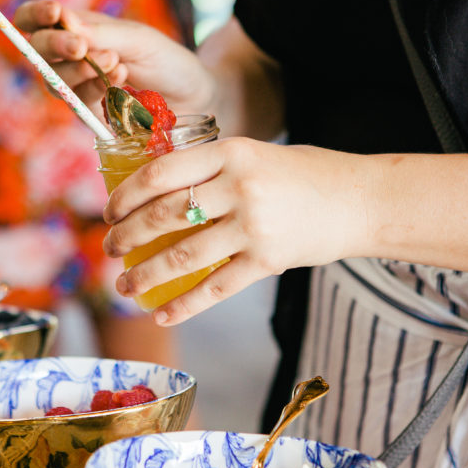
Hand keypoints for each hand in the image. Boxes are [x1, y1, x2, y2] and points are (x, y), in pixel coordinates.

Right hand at [14, 0, 214, 115]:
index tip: (55, 12)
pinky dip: (95, 90)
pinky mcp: (90, 115)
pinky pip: (77, 104)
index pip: (37, 19)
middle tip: (80, 46)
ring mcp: (79, 88)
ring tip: (115, 62)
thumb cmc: (167, 61)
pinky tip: (121, 79)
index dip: (35, 15)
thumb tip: (65, 21)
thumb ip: (104, 33)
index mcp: (79, 29)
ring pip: (54, 80)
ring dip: (79, 71)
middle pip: (39, 50)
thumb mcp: (140, 40)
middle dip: (56, 45)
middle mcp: (72, 58)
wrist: (194, 98)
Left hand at [101, 138, 369, 324]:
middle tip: (110, 249)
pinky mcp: (268, 261)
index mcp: (231, 152)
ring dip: (144, 275)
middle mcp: (240, 187)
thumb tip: (153, 193)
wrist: (359, 200)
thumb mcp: (253, 155)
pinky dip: (184, 305)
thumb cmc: (302, 175)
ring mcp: (254, 226)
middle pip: (163, 216)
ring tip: (123, 284)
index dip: (125, 196)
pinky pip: (215, 288)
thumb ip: (210, 170)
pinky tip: (161, 314)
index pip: (159, 173)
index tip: (109, 212)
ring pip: (181, 256)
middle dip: (126, 236)